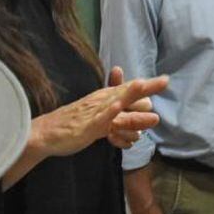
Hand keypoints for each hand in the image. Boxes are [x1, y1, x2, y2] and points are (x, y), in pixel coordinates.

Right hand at [32, 68, 167, 156]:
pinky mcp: (86, 126)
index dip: (148, 85)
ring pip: (117, 103)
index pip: (130, 89)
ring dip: (131, 95)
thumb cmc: (75, 125)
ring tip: (145, 84)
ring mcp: (94, 112)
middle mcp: (102, 101)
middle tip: (165, 81)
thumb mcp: (102, 120)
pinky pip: (99, 118)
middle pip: (128, 92)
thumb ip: (122, 119)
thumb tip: (141, 122)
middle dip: (146, 88)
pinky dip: (108, 112)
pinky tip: (116, 106)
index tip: (166, 80)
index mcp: (106, 98)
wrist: (47, 133)